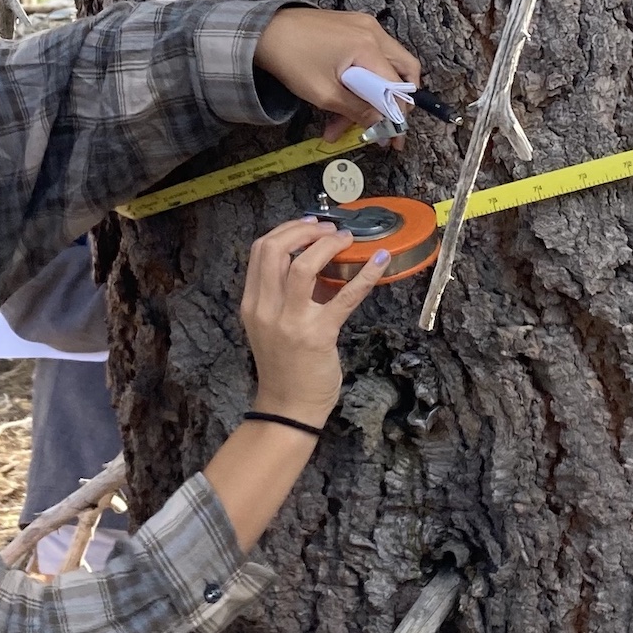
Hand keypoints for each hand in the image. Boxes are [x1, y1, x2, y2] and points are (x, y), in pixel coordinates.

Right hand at [239, 218, 387, 423]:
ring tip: (345, 239)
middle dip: (304, 230)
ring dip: (327, 245)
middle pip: (275, 250)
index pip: (260, 250)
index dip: (287, 230)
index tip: (310, 225)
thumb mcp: (272, 325)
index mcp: (252, 303)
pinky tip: (380, 261)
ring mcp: (290, 322)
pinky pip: (344, 297)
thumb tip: (319, 261)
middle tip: (328, 229)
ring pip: (302, 266)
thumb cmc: (284, 365)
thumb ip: (286, 294)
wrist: (288, 407)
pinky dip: (366, 274)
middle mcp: (265, 308)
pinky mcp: (319, 335)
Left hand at [253, 8, 421, 137]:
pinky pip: (370, 56)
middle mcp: (372, 31)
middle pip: (404, 70)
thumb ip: (357, 110)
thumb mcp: (323, 93)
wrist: (262, 32)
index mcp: (367, 45)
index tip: (394, 139)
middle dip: (395, 103)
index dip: (398, 116)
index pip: (397, 85)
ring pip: (386, 66)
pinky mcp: (353, 27)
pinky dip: (362, 80)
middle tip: (383, 127)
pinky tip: (342, 102)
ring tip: (343, 124)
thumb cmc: (290, 59)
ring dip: (372, 96)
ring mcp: (364, 26)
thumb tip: (382, 126)